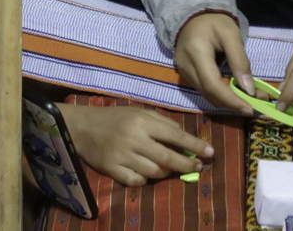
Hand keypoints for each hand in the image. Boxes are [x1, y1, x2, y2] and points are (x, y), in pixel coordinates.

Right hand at [56, 101, 212, 186]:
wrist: (81, 127)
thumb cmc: (114, 117)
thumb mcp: (139, 112)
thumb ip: (162, 122)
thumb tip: (184, 136)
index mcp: (143, 121)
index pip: (175, 135)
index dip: (195, 145)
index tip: (210, 152)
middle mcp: (134, 139)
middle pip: (167, 157)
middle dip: (186, 164)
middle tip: (199, 167)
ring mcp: (123, 156)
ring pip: (154, 171)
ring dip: (167, 173)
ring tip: (173, 169)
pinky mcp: (112, 170)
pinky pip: (137, 181)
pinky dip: (146, 179)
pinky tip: (148, 174)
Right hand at [173, 12, 254, 112]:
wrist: (193, 17)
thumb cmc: (215, 22)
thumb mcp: (231, 34)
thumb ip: (240, 61)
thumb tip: (249, 89)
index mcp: (196, 53)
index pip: (213, 85)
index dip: (231, 100)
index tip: (250, 109)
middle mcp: (186, 66)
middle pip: (209, 94)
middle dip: (232, 104)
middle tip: (256, 108)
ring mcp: (183, 73)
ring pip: (206, 96)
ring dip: (228, 102)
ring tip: (250, 101)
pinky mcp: (185, 76)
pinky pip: (204, 91)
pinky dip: (220, 96)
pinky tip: (235, 94)